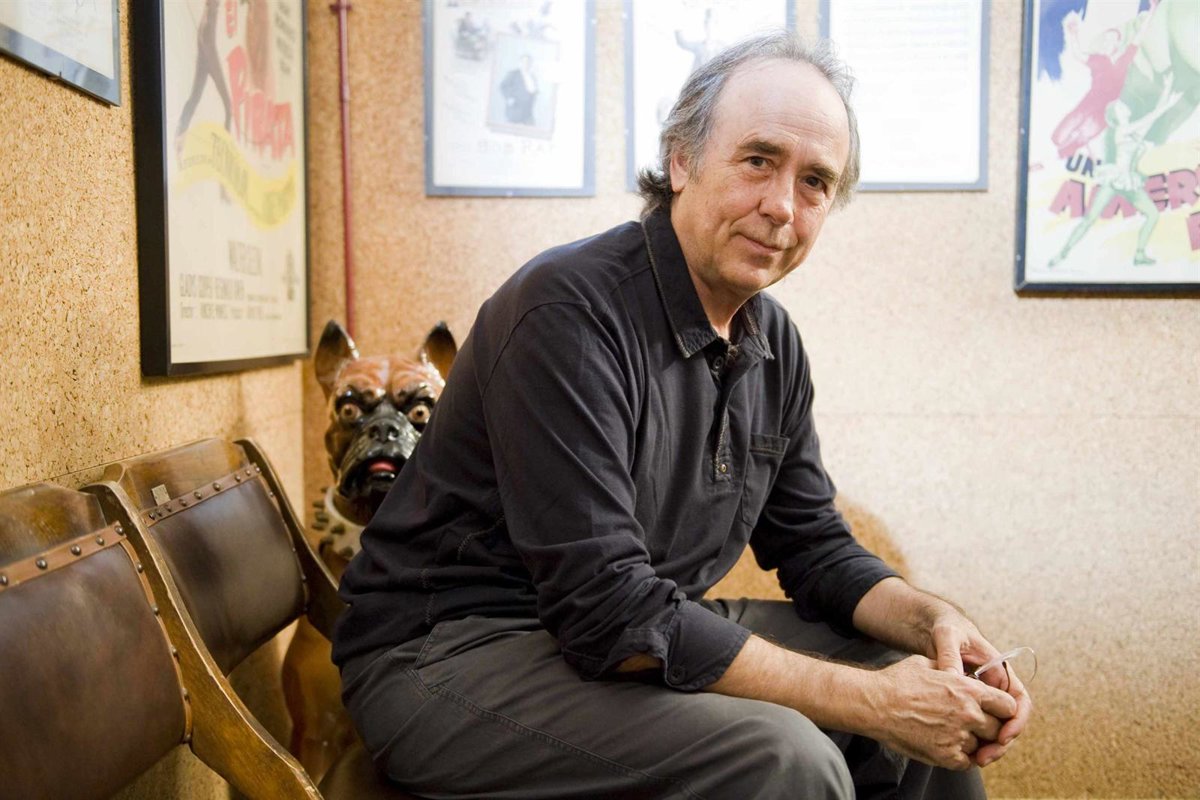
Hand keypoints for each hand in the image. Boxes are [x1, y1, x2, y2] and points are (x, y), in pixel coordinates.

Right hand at [863, 655, 1016, 770]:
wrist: (874, 703)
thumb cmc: (898, 680)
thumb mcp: (929, 663)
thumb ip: (953, 671)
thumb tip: (962, 674)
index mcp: (969, 689)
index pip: (1009, 706)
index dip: (1003, 709)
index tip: (994, 711)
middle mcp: (968, 714)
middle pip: (998, 729)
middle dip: (989, 727)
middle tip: (972, 725)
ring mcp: (958, 737)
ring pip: (981, 747)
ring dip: (972, 742)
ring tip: (953, 733)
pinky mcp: (945, 756)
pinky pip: (966, 763)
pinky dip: (960, 757)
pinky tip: (947, 746)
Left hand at [928, 610, 1033, 766]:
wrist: (935, 629)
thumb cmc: (946, 628)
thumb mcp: (947, 635)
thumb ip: (950, 654)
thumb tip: (953, 678)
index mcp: (999, 669)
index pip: (1018, 699)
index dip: (1015, 720)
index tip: (1003, 735)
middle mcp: (995, 685)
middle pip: (1010, 719)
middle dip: (1003, 741)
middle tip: (986, 756)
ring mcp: (983, 696)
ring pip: (996, 726)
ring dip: (990, 745)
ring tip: (977, 760)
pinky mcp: (970, 703)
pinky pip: (978, 725)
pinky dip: (975, 739)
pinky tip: (964, 751)